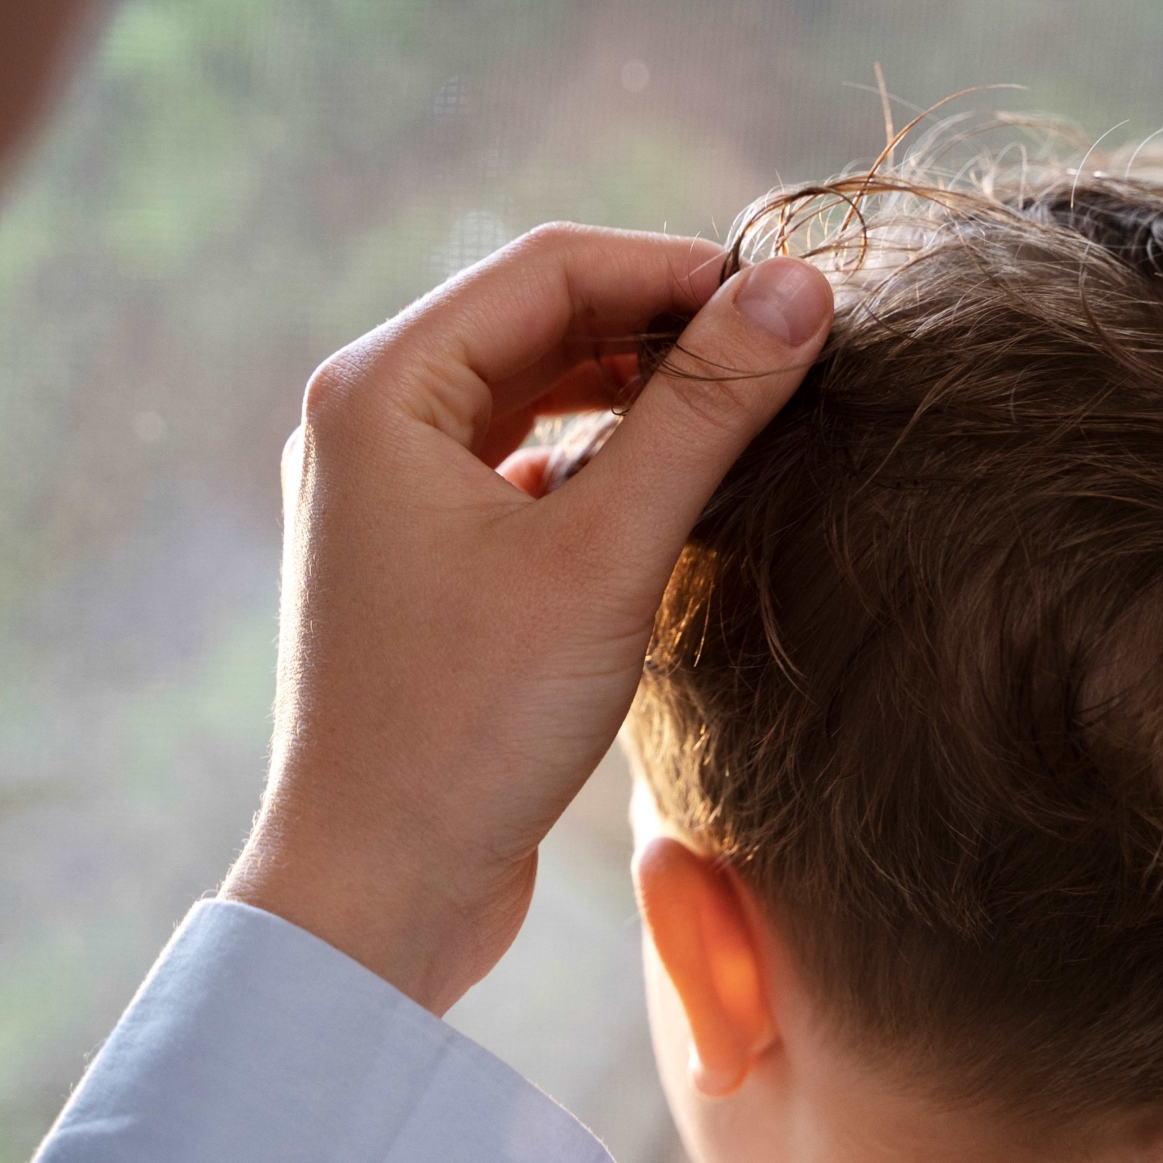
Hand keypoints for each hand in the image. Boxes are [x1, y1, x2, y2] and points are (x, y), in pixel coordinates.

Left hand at [222, 223, 832, 1012]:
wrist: (376, 894)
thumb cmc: (469, 726)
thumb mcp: (605, 558)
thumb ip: (703, 413)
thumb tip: (797, 290)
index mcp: (379, 390)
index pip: (549, 268)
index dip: (678, 269)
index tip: (790, 300)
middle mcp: (365, 424)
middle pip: (538, 321)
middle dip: (662, 327)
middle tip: (784, 354)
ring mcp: (385, 496)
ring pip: (532, 396)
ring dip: (635, 395)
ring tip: (744, 415)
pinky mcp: (417, 563)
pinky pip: (520, 469)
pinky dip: (600, 464)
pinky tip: (671, 495)